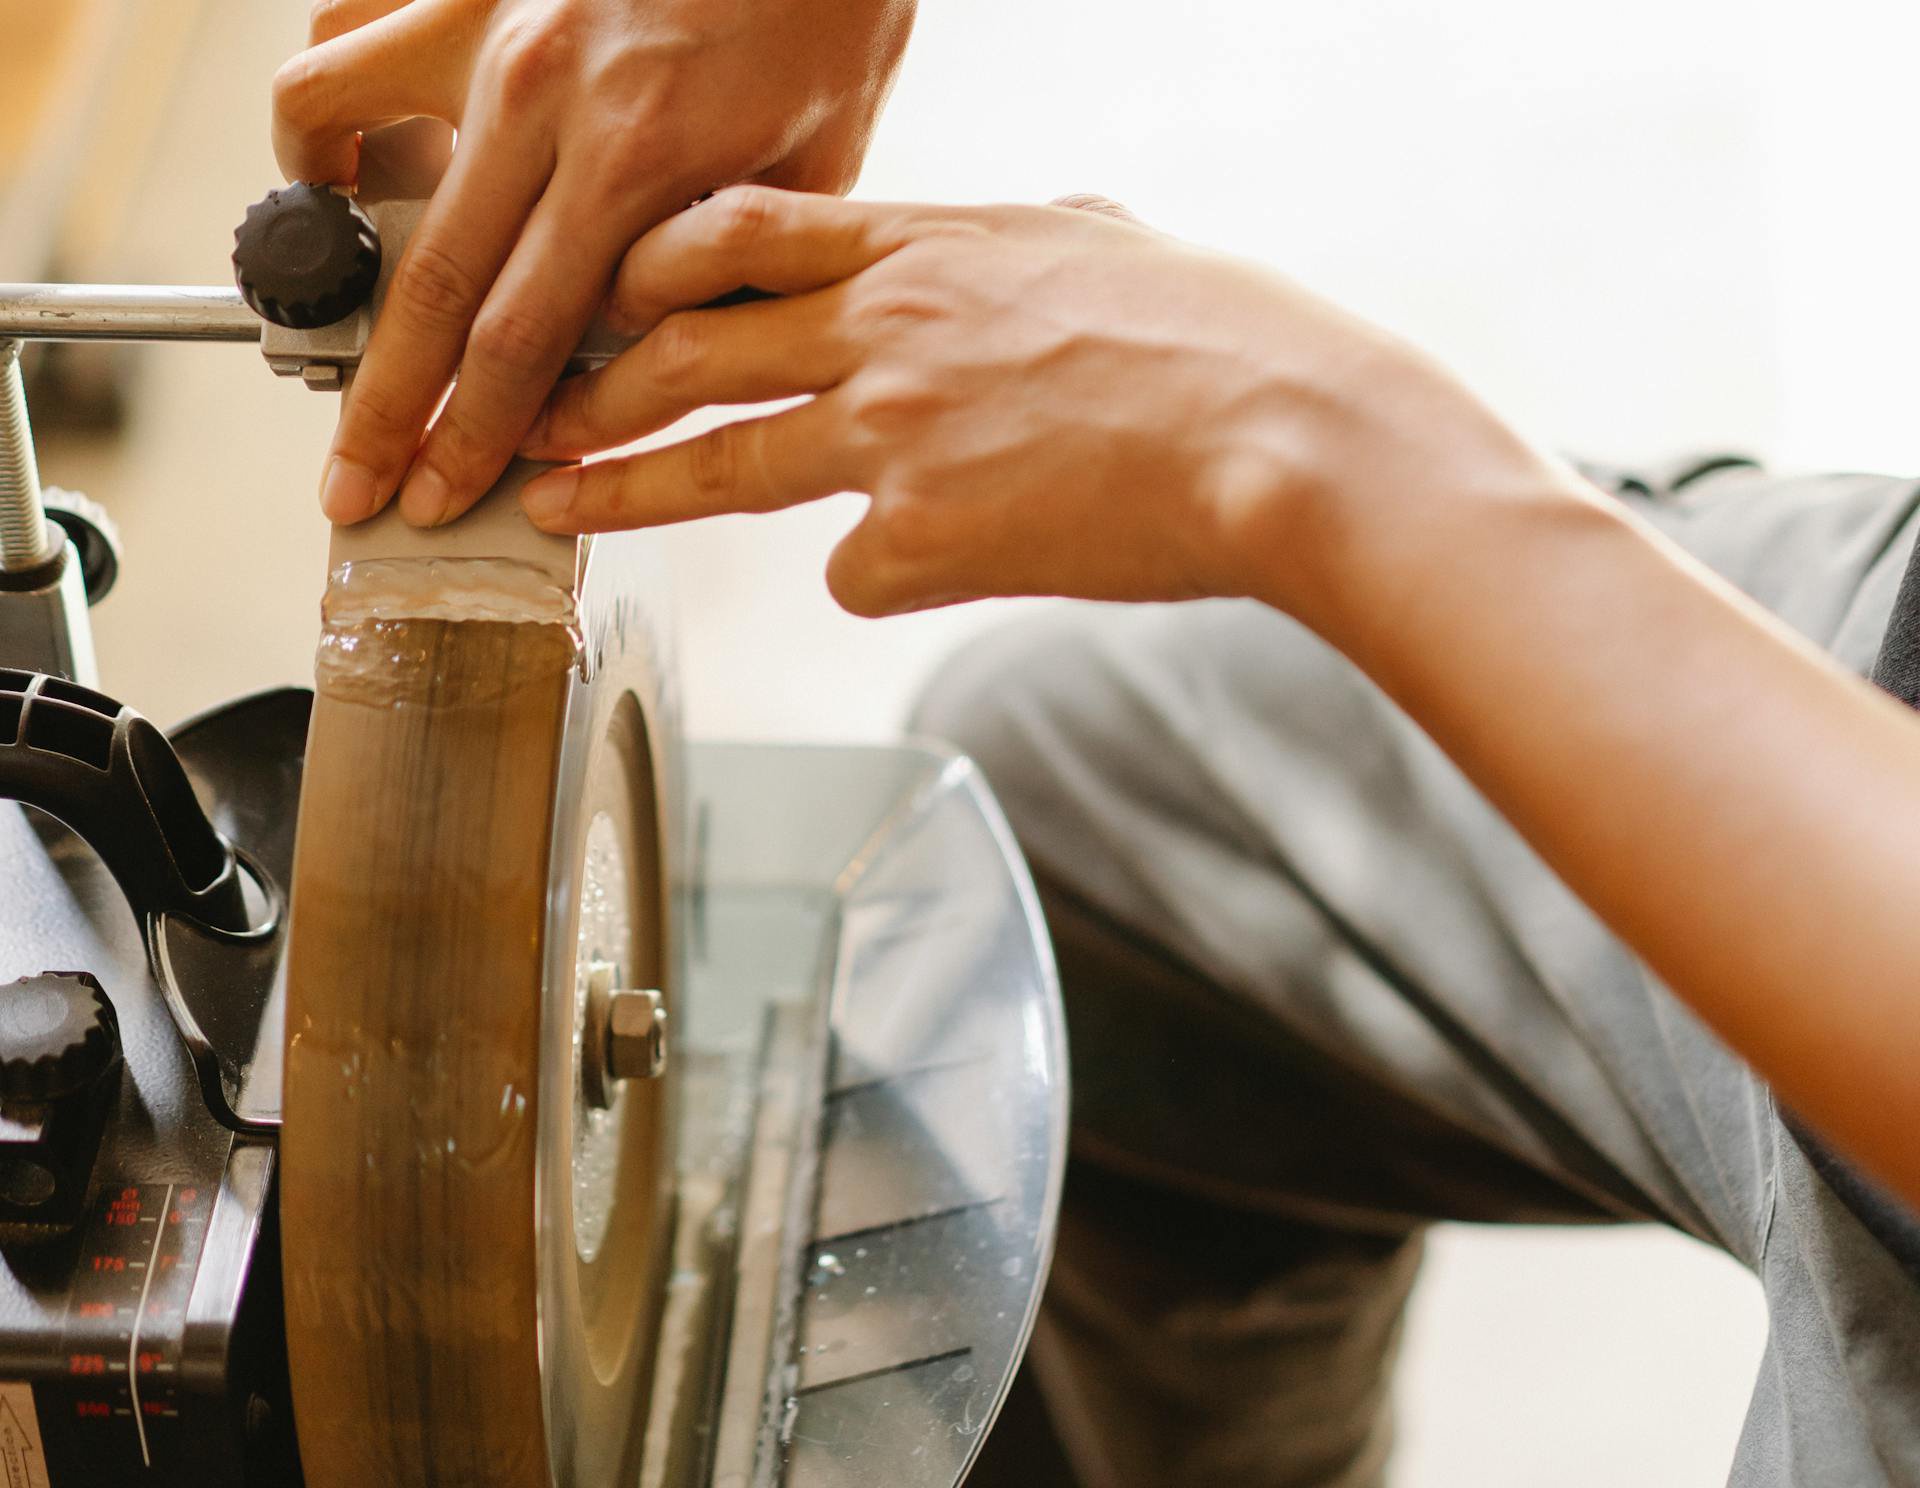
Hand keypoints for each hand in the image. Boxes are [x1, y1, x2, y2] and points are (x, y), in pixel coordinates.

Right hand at [271, 0, 917, 527]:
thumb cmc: (823, 8)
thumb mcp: (812, 166)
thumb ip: (722, 269)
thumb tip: (650, 362)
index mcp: (634, 155)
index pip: (521, 337)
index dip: (472, 434)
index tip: (440, 495)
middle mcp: (539, 92)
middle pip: (425, 284)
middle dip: (383, 406)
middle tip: (353, 481)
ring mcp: (485, 21)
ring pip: (338, 136)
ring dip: (323, 231)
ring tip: (336, 289)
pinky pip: (345, 36)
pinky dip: (329, 101)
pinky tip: (358, 147)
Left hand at [516, 186, 1571, 620]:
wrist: (1283, 434)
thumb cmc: (1221, 337)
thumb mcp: (1101, 242)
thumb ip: (1022, 242)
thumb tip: (1016, 244)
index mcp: (924, 245)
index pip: (737, 232)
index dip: (648, 266)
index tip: (601, 296)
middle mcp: (882, 327)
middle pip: (687, 351)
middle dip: (595, 387)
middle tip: (533, 419)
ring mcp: (891, 432)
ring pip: (718, 461)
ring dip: (625, 488)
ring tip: (556, 506)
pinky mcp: (923, 536)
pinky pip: (854, 569)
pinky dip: (876, 575)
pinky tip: (936, 568)